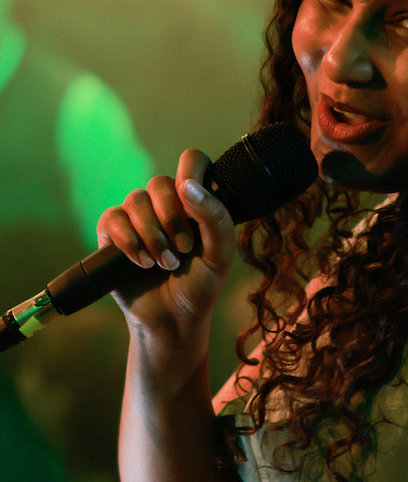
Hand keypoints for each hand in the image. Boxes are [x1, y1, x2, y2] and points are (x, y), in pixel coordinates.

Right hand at [96, 149, 235, 346]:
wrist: (174, 319)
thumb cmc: (201, 284)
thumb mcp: (221, 253)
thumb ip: (214, 216)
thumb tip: (186, 185)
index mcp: (195, 200)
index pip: (192, 161)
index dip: (191, 171)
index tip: (192, 199)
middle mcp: (165, 203)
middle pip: (160, 182)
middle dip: (172, 217)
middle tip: (183, 249)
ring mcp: (137, 217)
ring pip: (136, 200)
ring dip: (153, 235)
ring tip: (166, 263)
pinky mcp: (113, 234)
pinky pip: (112, 218)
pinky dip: (129, 241)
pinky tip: (142, 263)